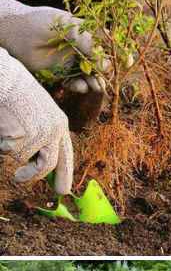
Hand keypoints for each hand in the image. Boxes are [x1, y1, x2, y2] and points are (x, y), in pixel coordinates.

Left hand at [0, 3, 106, 92]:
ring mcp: (70, 58)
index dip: (115, 54)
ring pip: (88, 73)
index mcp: (85, 31)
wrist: (11, 31)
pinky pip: (73, 81)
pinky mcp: (59, 71)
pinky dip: (78, 86)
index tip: (125, 64)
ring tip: (96, 86)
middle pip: (99, 61)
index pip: (106, 43)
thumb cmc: (38, 23)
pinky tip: (81, 87)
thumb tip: (106, 63)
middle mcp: (79, 46)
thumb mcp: (67, 27)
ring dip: (94, 81)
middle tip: (105, 79)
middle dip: (104, 71)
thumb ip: (87, 41)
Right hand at [0, 47, 73, 194]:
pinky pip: (8, 149)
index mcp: (60, 124)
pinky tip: (4, 124)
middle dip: (32, 176)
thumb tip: (42, 165)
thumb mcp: (38, 115)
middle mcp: (54, 131)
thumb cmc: (17, 95)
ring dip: (10, 148)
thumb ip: (43, 136)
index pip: (65, 155)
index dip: (64, 174)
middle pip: (47, 165)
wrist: (6, 79)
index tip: (63, 191)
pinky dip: (2, 141)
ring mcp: (39, 134)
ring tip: (7, 128)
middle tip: (18, 178)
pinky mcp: (23, 136)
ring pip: (22, 157)